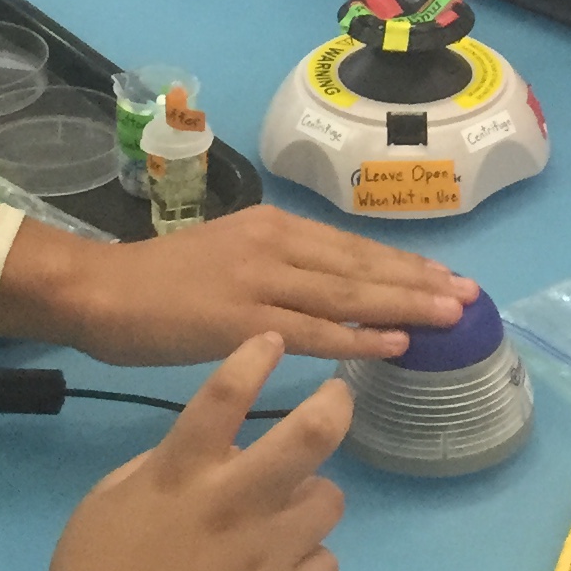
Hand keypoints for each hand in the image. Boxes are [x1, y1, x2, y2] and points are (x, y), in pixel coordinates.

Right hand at [47, 334, 348, 570]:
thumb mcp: (109, 500)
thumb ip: (162, 466)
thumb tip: (210, 452)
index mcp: (183, 472)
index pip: (225, 395)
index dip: (254, 357)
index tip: (272, 342)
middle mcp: (235, 501)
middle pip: (309, 435)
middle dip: (334, 405)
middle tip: (337, 399)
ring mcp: (267, 553)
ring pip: (329, 501)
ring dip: (312, 500)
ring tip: (291, 514)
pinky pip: (326, 565)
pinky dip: (309, 563)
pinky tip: (285, 570)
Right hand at [49, 205, 476, 363]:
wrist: (98, 291)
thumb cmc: (159, 282)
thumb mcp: (229, 256)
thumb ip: (278, 268)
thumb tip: (328, 288)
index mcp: (273, 227)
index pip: (352, 246)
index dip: (404, 264)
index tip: (447, 276)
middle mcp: (275, 244)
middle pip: (361, 265)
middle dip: (420, 282)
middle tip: (471, 297)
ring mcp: (260, 280)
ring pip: (348, 294)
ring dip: (405, 305)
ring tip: (451, 316)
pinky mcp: (242, 320)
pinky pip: (314, 331)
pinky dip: (358, 337)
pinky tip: (394, 344)